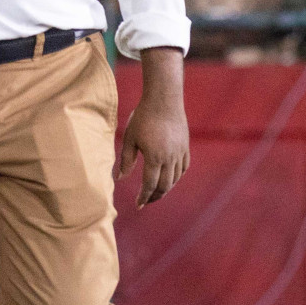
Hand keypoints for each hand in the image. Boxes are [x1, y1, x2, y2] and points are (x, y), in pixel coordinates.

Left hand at [117, 62, 189, 208]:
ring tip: (156, 192)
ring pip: (175, 178)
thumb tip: (121, 179)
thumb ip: (126, 160)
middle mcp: (170, 157)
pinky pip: (184, 167)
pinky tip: (170, 178)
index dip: (144, 197)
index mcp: (154, 157)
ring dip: (166, 188)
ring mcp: (180, 152)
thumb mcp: (130, 138)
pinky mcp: (185, 146)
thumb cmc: (143, 117)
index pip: (150, 185)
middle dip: (155, 196)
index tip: (138, 205)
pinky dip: (177, 176)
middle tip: (146, 201)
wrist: (164, 99)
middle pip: (165, 185)